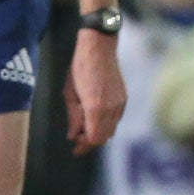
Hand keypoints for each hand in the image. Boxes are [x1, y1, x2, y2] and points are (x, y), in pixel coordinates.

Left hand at [66, 32, 125, 152]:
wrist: (99, 49)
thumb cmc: (79, 68)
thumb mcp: (70, 94)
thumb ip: (73, 117)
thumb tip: (72, 136)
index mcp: (95, 108)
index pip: (93, 139)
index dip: (83, 146)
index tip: (73, 146)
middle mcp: (111, 109)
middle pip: (103, 138)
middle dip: (89, 142)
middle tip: (76, 139)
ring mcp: (120, 104)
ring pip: (111, 130)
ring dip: (98, 133)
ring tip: (83, 127)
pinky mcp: (123, 99)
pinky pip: (116, 120)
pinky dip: (105, 124)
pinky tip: (94, 116)